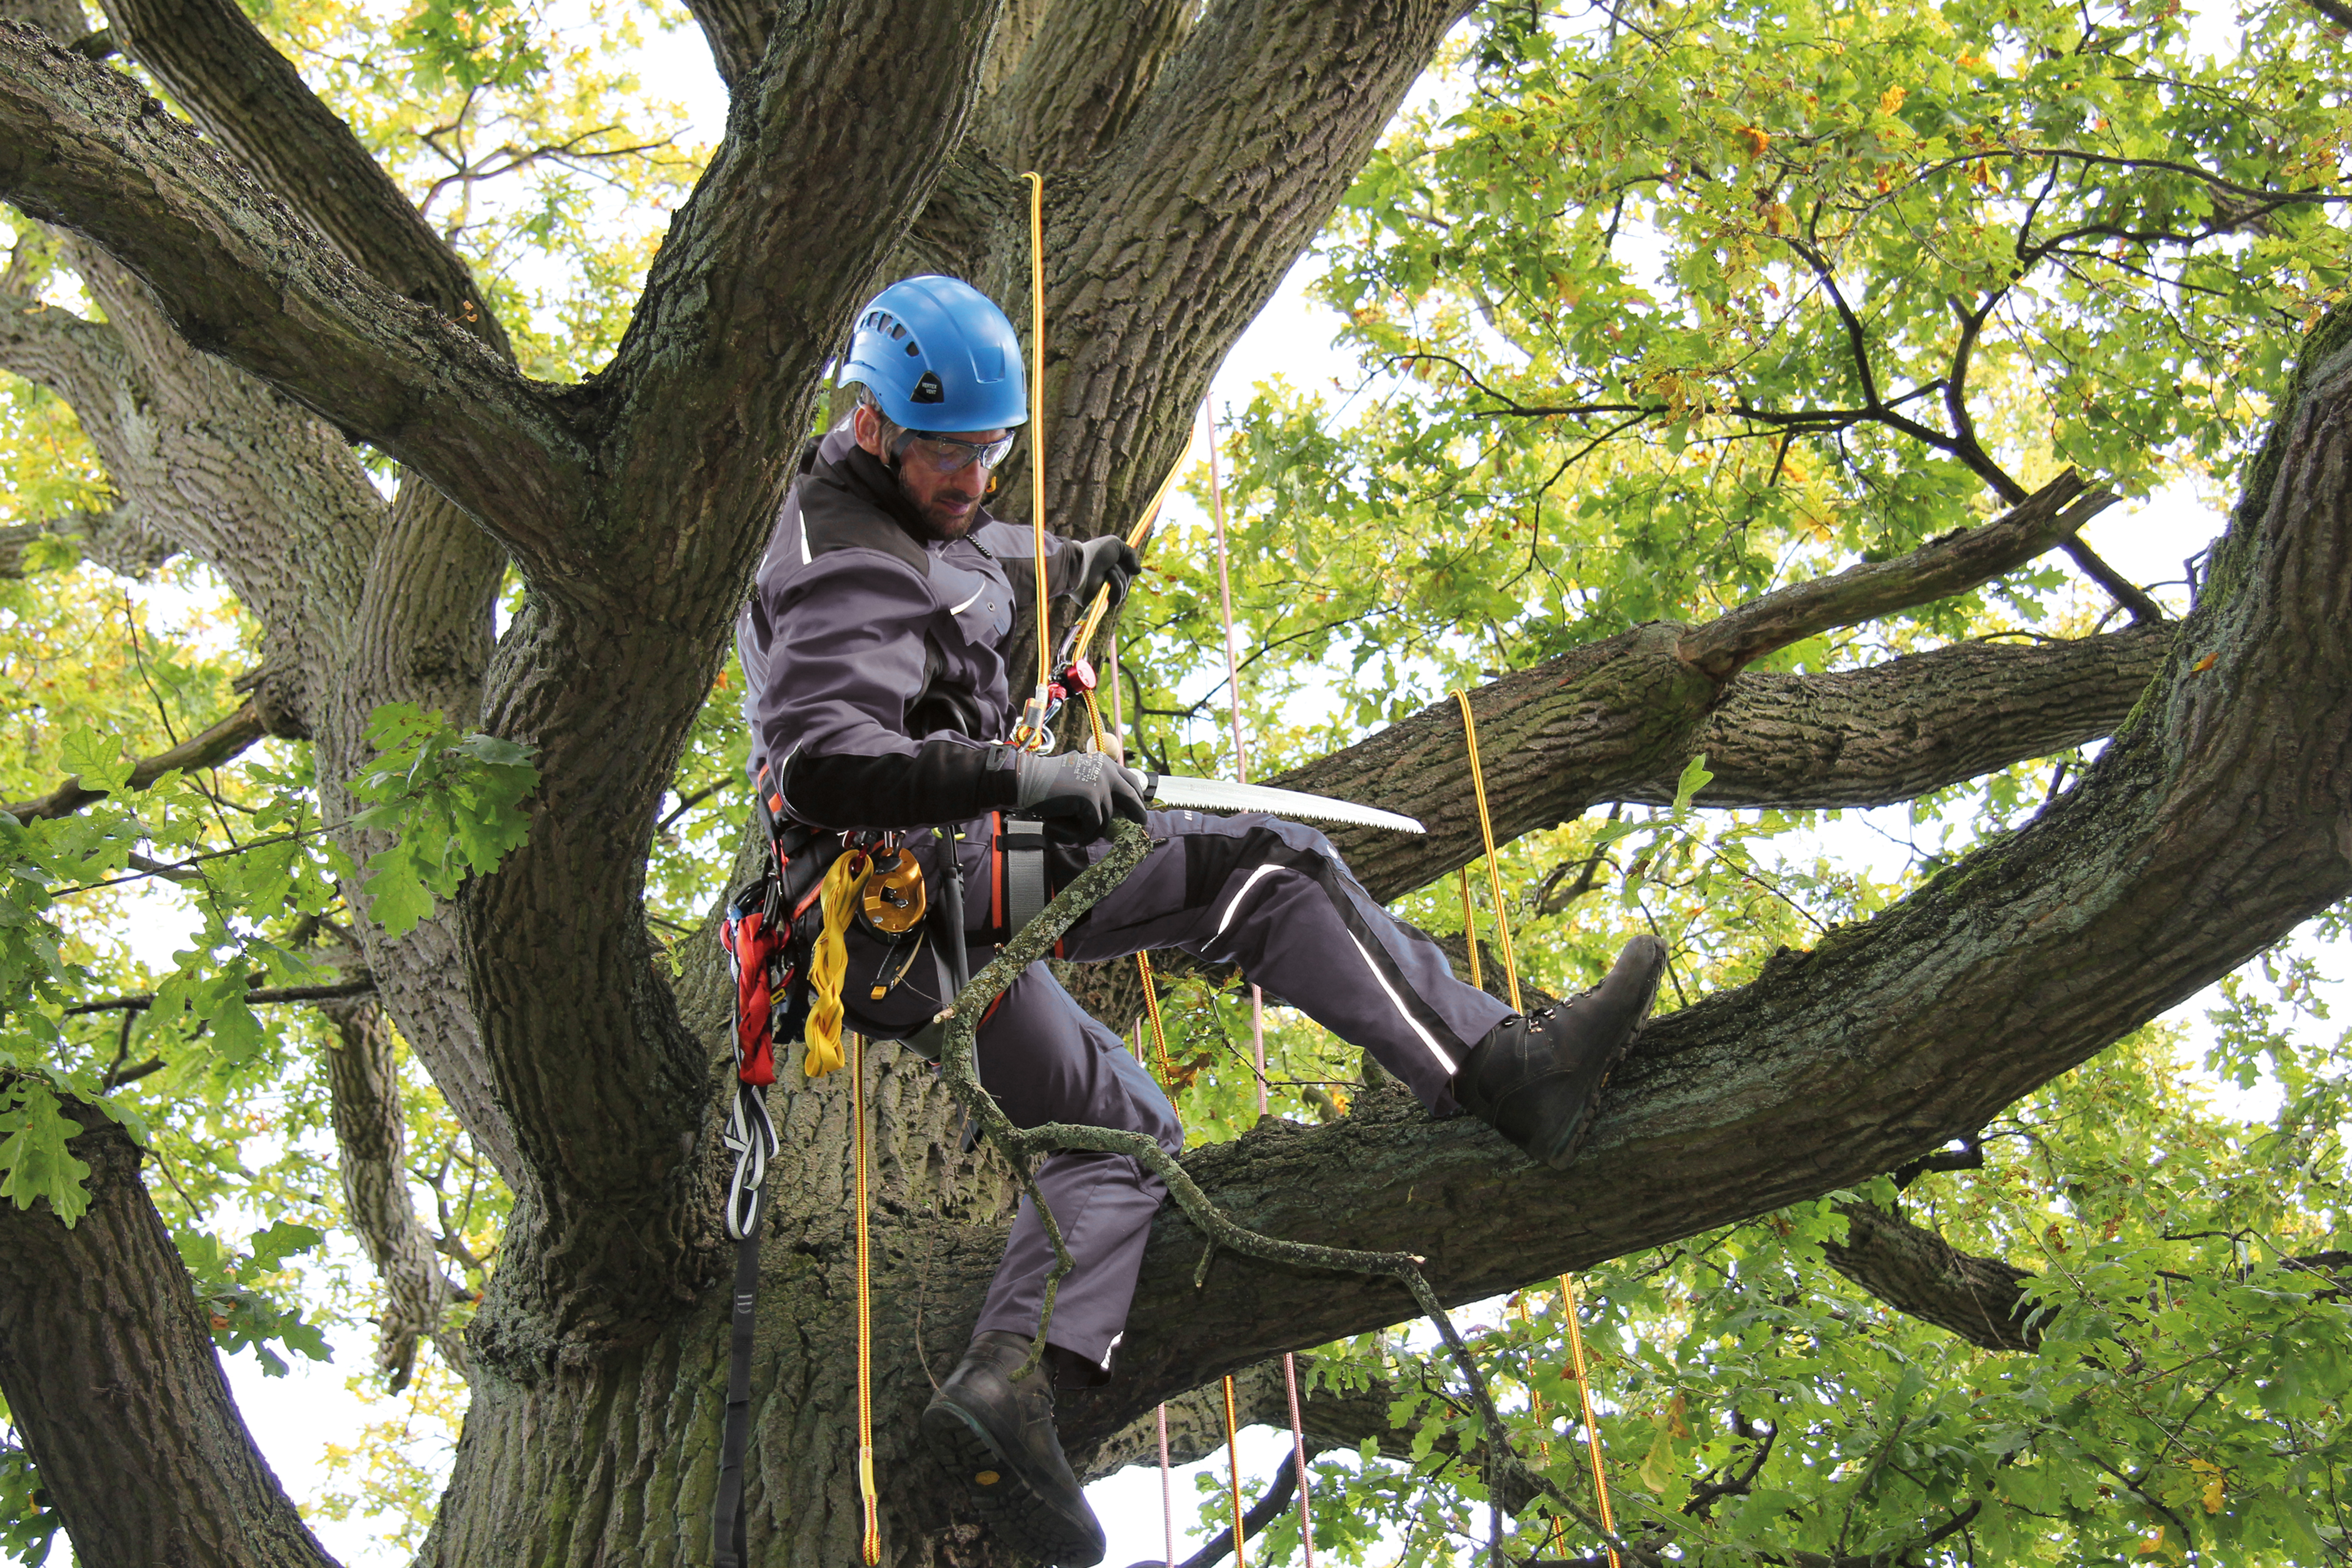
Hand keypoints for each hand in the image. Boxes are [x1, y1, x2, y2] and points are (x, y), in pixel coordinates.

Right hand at [1013, 750, 1146, 838]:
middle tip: (1140, 823)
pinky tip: (1068, 834)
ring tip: (1074, 833)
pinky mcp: (1091, 799)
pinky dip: (1081, 834)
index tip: (1139, 806)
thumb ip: (1095, 785)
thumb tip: (1111, 807)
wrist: (1026, 779)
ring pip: (1106, 818)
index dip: (1137, 795)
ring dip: (1091, 830)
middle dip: (1137, 812)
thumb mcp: (1078, 778)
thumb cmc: (1047, 782)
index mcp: (1103, 763)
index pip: (1129, 779)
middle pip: (1131, 796)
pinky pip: (1094, 826)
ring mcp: (1100, 784)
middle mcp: (1106, 770)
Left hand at [1070, 535, 1140, 606]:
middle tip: (1112, 565)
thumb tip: (1137, 571)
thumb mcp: (1117, 545)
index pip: (1127, 573)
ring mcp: (1102, 592)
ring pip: (1123, 590)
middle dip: (1123, 572)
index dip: (1128, 567)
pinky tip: (1108, 577)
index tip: (1123, 561)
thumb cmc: (1097, 552)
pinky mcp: (1099, 602)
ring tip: (1108, 570)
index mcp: (1109, 568)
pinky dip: (1116, 586)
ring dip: (1119, 578)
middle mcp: (1105, 580)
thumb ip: (1130, 554)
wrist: (1082, 563)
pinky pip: (1116, 599)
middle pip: (1126, 581)